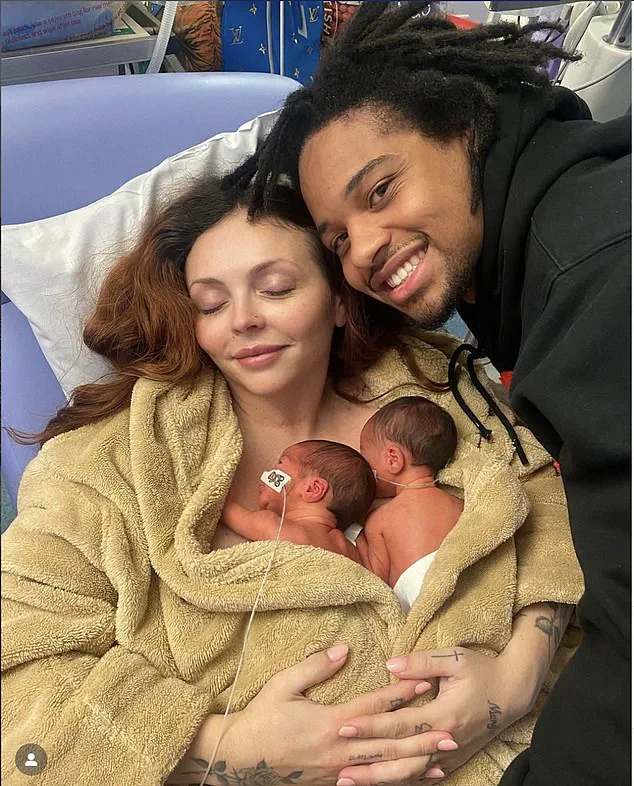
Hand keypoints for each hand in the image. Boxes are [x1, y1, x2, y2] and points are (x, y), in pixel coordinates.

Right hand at [196, 646, 455, 785]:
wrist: (242, 760)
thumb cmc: (262, 717)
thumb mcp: (283, 685)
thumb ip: (315, 666)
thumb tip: (344, 649)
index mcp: (330, 723)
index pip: (374, 706)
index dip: (400, 693)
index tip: (424, 682)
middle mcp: (341, 750)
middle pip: (389, 741)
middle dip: (421, 735)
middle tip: (451, 730)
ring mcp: (340, 772)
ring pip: (386, 768)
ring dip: (417, 761)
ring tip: (444, 756)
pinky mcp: (336, 785)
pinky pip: (374, 783)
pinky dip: (397, 780)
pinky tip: (417, 776)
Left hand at [336, 647, 522, 781]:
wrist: (513, 692)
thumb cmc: (482, 669)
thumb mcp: (455, 658)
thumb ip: (422, 662)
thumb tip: (391, 664)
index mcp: (442, 714)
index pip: (399, 724)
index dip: (371, 726)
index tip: (345, 726)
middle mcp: (445, 740)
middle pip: (401, 757)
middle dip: (369, 764)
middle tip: (340, 770)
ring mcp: (450, 754)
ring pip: (412, 772)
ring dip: (382, 778)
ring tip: (353, 783)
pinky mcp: (453, 759)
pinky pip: (425, 775)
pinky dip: (404, 781)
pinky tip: (383, 785)